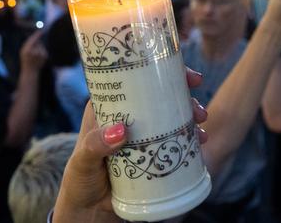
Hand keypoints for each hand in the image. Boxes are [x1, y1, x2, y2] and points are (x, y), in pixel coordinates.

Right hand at [20, 30, 47, 70]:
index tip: (40, 31)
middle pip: (38, 42)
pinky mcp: (45, 56)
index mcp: (27, 50)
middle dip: (37, 42)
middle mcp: (34, 51)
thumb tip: (35, 36)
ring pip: (42, 46)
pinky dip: (42, 51)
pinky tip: (39, 57)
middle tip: (34, 48)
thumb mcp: (23, 51)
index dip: (37, 35)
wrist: (30, 71)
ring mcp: (40, 54)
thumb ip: (28, 44)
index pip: (33, 40)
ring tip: (35, 55)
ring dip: (39, 48)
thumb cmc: (25, 60)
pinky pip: (44, 50)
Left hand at [53, 69, 205, 222]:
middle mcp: (128, 117)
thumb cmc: (79, 181)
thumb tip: (121, 130)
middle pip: (159, 96)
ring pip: (170, 116)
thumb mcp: (83, 161)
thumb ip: (95, 146)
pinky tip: (200, 141)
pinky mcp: (151, 153)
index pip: (135, 79)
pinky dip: (189, 137)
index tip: (186, 75)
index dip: (161, 71)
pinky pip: (174, 139)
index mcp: (108, 108)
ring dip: (190, 116)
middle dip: (183, 96)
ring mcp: (142, 135)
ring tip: (201, 126)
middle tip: (198, 109)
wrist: (89, 211)